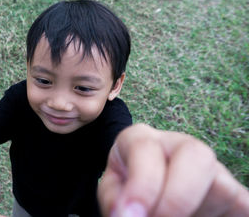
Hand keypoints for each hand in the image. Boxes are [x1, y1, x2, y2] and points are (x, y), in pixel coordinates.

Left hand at [98, 123, 248, 216]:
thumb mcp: (112, 192)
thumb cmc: (124, 191)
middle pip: (195, 153)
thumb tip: (128, 214)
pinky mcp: (229, 190)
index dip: (142, 184)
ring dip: (196, 208)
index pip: (145, 148)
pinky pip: (242, 202)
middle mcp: (176, 144)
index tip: (131, 216)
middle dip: (179, 195)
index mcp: (140, 139)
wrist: (145, 194)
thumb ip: (117, 199)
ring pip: (218, 182)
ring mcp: (206, 166)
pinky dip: (228, 216)